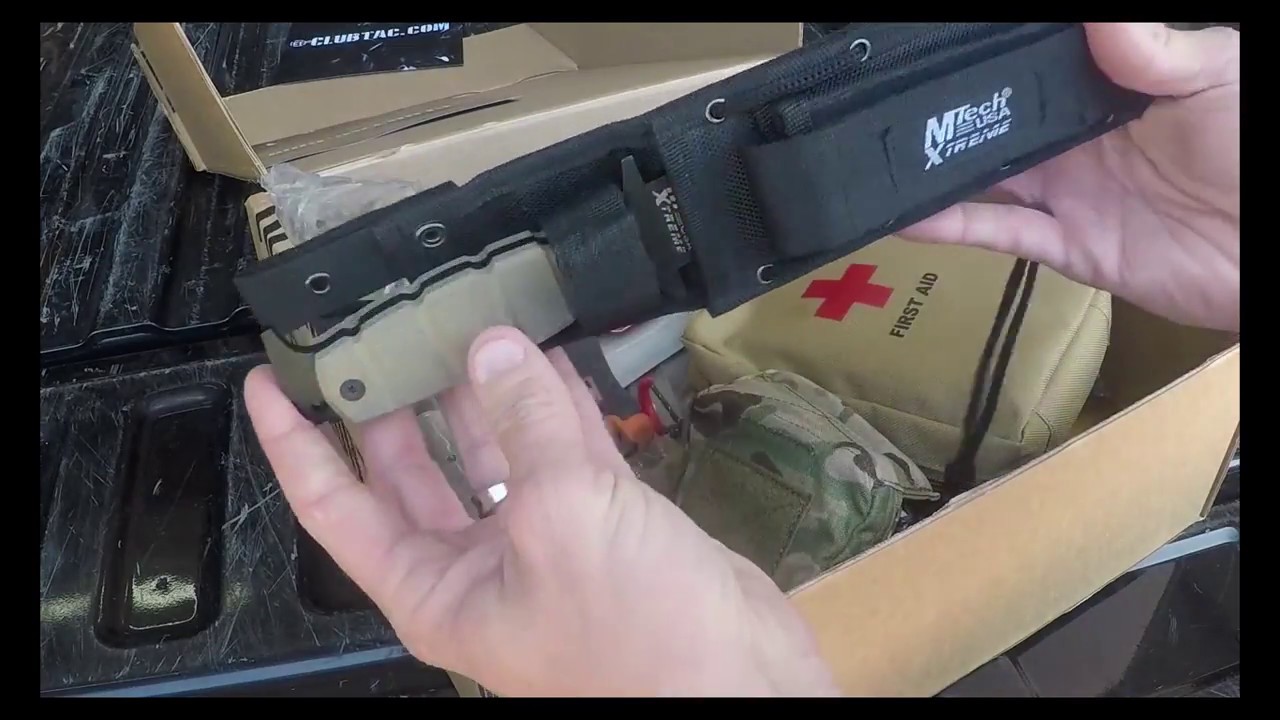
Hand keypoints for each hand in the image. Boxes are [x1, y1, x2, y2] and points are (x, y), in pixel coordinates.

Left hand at [243, 327, 837, 696]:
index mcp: (434, 587)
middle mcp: (476, 565)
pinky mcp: (602, 526)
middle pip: (413, 472)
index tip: (271, 382)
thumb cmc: (637, 639)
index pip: (334, 504)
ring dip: (485, 395)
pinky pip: (562, 455)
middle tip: (383, 334)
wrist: (741, 684)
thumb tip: (494, 350)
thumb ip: (524, 427)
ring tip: (468, 324)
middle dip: (397, 405)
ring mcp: (541, 544)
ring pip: (493, 456)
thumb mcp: (564, 519)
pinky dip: (554, 408)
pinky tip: (547, 359)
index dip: (294, 442)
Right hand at [900, 23, 1239, 331]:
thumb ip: (1152, 48)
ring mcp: (1070, 195)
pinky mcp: (1068, 247)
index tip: (938, 42)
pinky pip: (1000, 235)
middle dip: (949, 109)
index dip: (993, 56)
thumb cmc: (1251, 151)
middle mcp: (1079, 141)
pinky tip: (903, 216)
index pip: (1039, 68)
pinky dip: (950, 227)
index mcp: (1111, 91)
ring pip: (987, 178)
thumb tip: (1094, 11)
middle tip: (887, 95)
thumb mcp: (1216, 78)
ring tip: (879, 150)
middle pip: (1000, 121)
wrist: (1273, 250)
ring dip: (937, 168)